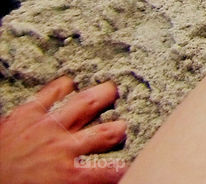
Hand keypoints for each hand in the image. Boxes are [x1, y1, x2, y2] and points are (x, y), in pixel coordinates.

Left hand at [0, 77, 126, 182]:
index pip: (107, 173)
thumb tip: (83, 182)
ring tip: (110, 90)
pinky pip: (48, 95)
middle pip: (103, 134)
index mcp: (68, 177)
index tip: (127, 168)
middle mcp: (64, 149)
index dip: (121, 169)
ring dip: (100, 97)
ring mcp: (46, 128)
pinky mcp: (25, 114)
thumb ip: (70, 183)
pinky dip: (61, 87)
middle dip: (117, 129)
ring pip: (83, 106)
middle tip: (123, 126)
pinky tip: (68, 83)